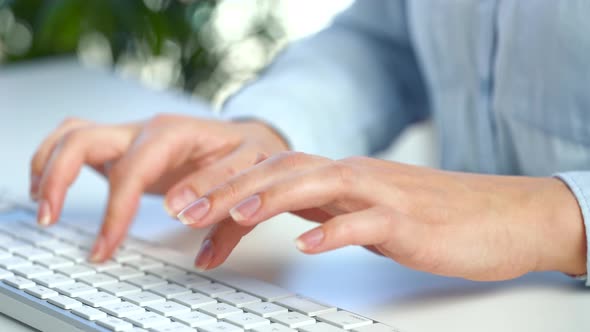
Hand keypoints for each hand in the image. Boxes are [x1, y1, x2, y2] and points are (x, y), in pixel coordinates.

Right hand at [30, 114, 287, 260]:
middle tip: (51, 219)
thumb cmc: (249, 155)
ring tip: (43, 205)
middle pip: (87, 139)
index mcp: (178, 133)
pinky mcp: (126, 144)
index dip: (116, 210)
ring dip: (48, 165)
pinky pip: (77, 140)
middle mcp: (150, 129)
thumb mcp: (250, 183)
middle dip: (60, 177)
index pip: (134, 169)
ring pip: (75, 133)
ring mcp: (135, 134)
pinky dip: (55, 159)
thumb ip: (229, 220)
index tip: (106, 246)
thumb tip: (204, 254)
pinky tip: (48, 186)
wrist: (249, 137)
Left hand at [177, 152, 586, 280]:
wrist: (504, 215)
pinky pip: (368, 223)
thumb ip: (331, 213)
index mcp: (343, 178)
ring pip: (319, 184)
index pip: (273, 173)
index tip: (188, 212)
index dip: (226, 188)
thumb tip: (291, 225)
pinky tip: (308, 246)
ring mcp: (384, 196)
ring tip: (234, 214)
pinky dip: (336, 232)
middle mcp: (357, 178)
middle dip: (230, 187)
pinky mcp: (412, 221)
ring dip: (272, 197)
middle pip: (284, 169)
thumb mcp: (369, 215)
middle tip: (185, 209)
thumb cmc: (435, 217)